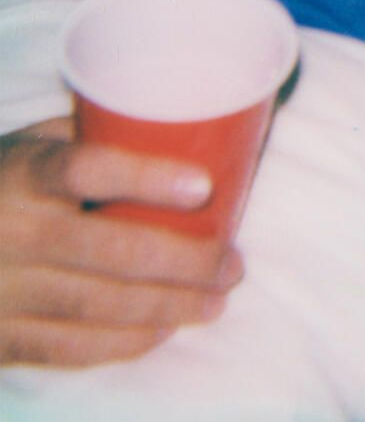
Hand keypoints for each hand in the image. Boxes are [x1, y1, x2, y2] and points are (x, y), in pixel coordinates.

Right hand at [0, 117, 242, 366]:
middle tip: (233, 265)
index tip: (205, 187)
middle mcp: (12, 231)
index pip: (87, 170)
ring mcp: (2, 289)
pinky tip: (162, 329)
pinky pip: (68, 346)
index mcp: (25, 173)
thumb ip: (96, 137)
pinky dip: (123, 342)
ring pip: (99, 305)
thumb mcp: (36, 143)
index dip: (147, 178)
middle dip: (186, 261)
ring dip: (168, 306)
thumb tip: (184, 128)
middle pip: (112, 249)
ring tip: (215, 300)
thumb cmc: (4, 181)